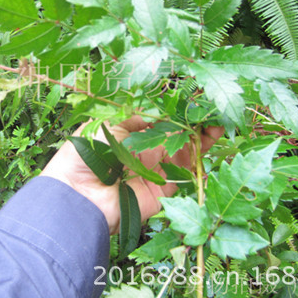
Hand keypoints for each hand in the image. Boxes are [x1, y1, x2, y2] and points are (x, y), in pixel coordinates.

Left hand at [41, 116, 223, 233]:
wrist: (80, 194)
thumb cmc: (89, 154)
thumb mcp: (107, 125)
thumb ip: (132, 118)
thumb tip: (153, 114)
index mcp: (132, 137)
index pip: (161, 123)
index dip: (178, 114)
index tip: (193, 102)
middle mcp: (146, 153)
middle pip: (177, 138)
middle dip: (195, 125)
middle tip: (212, 113)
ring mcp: (155, 172)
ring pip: (185, 155)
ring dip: (201, 141)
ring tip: (217, 126)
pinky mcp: (162, 191)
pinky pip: (185, 178)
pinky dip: (200, 165)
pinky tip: (210, 147)